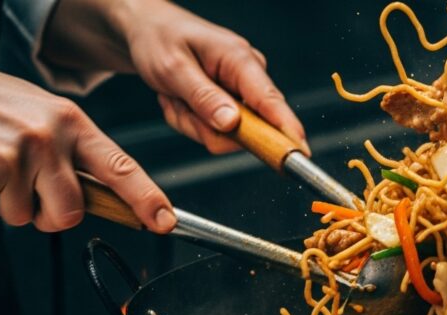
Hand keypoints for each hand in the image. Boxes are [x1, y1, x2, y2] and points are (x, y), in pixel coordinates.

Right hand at [0, 51, 175, 232]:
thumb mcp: (40, 113)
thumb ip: (71, 149)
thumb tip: (100, 192)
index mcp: (69, 121)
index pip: (120, 167)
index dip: (146, 198)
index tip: (164, 220)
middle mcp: (47, 138)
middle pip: (71, 213)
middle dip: (50, 214)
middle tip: (27, 189)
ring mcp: (15, 157)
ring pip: (27, 218)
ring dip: (8, 203)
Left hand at [43, 0, 308, 154]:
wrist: (147, 31)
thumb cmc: (158, 39)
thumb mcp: (172, 68)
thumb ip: (203, 97)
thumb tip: (231, 124)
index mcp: (239, 60)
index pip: (270, 100)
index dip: (287, 128)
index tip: (299, 151)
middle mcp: (248, 77)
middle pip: (244, 129)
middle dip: (204, 126)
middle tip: (176, 102)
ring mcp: (241, 92)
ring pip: (225, 135)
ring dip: (192, 123)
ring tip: (175, 97)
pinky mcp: (232, 104)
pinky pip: (215, 132)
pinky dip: (190, 122)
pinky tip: (180, 100)